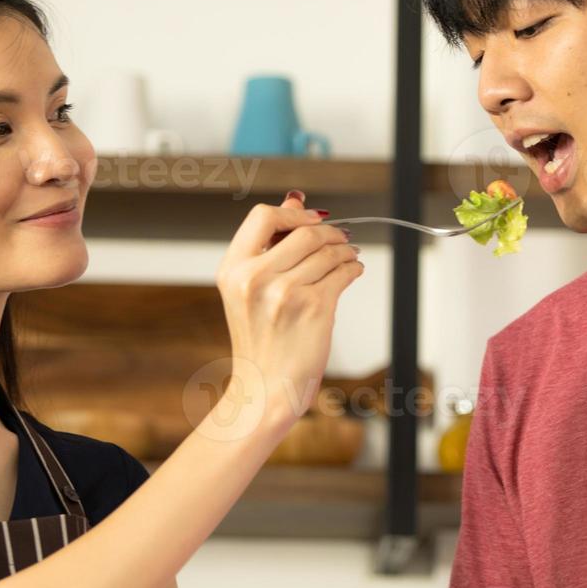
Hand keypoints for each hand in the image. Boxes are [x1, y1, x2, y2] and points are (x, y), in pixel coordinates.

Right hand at [214, 190, 363, 434]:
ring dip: (345, 250)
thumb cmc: (260, 341)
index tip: (311, 218)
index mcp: (233, 269)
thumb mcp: (249, 290)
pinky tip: (352, 270)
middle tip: (340, 237)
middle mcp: (255, 278)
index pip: (264, 216)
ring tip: (349, 256)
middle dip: (330, 231)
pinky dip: (353, 267)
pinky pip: (343, 273)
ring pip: (328, 251)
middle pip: (304, 231)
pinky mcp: (314, 308)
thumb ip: (270, 245)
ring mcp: (285, 293)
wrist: (265, 389)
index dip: (293, 212)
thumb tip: (295, 198)